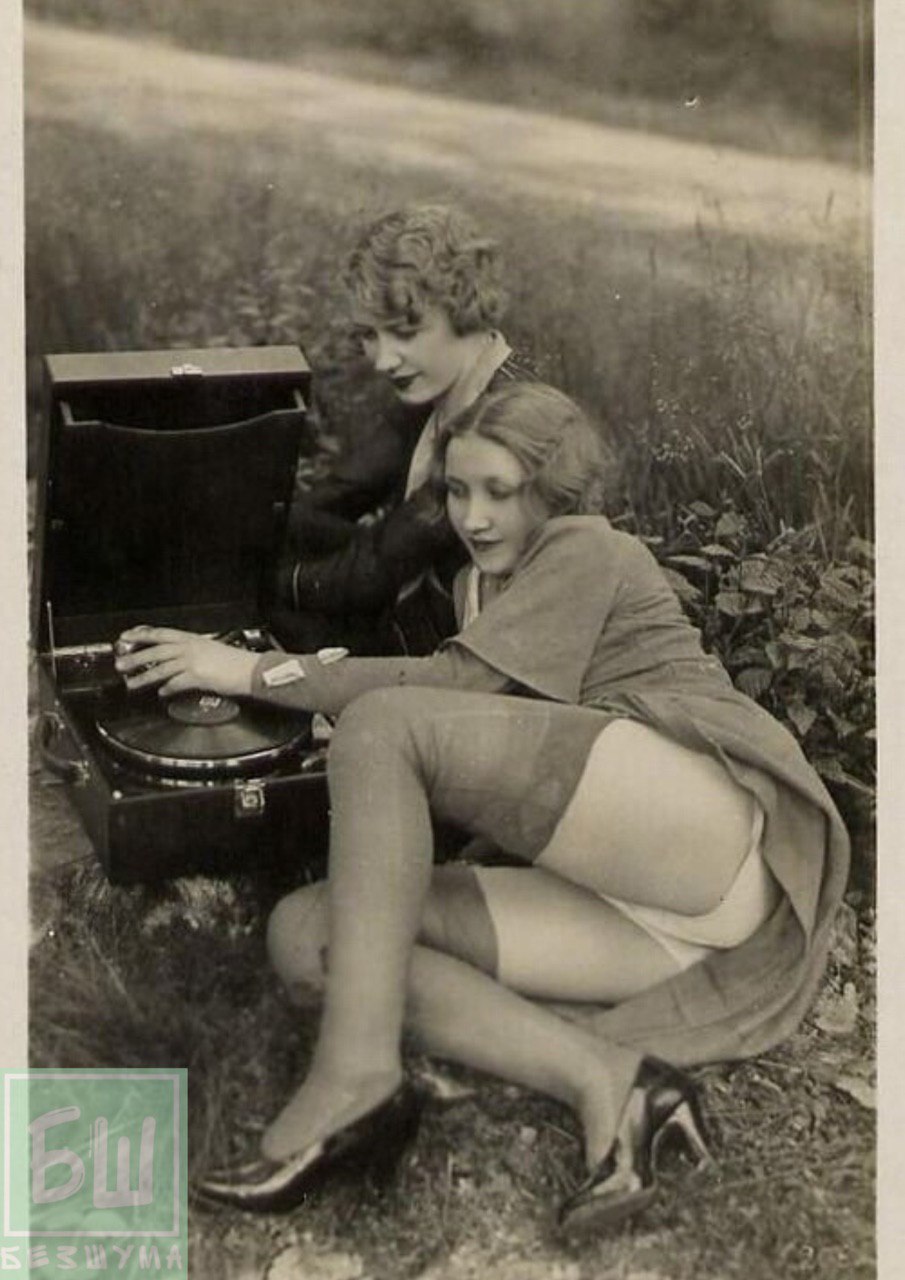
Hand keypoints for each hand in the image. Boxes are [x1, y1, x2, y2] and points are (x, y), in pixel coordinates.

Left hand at [114, 626, 258, 697]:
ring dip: (144, 677)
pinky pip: (176, 683)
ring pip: (161, 668)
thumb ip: (191, 654)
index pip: (160, 633)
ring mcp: (193, 661)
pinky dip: (167, 689)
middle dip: (135, 657)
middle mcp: (190, 648)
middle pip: (155, 651)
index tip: (127, 637)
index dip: (141, 635)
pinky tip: (162, 693)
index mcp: (192, 639)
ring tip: (132, 684)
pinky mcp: (197, 676)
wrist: (250, 669)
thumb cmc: (235, 661)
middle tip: (121, 664)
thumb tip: (176, 661)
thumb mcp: (210, 650)